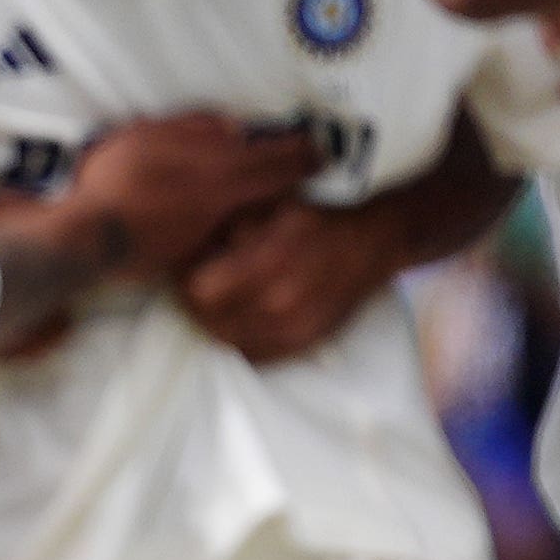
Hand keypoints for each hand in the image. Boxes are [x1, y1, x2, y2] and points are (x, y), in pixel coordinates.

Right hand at [67, 113, 325, 276]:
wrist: (89, 239)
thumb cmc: (115, 181)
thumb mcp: (150, 136)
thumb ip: (194, 129)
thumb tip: (232, 130)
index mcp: (218, 172)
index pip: (276, 160)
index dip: (302, 152)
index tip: (323, 148)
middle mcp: (224, 204)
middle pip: (271, 188)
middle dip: (294, 176)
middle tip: (313, 166)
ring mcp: (209, 231)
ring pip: (251, 209)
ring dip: (266, 198)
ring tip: (278, 186)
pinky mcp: (191, 251)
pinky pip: (224, 227)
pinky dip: (235, 218)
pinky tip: (230, 212)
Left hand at [174, 197, 411, 364]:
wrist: (377, 236)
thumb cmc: (318, 212)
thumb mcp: (270, 204)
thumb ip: (228, 226)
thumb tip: (187, 242)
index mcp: (269, 263)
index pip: (198, 289)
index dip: (184, 277)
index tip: (182, 265)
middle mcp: (281, 302)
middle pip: (207, 320)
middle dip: (194, 301)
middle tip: (194, 282)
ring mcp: (295, 327)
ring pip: (227, 339)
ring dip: (213, 321)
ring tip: (215, 298)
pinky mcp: (306, 341)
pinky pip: (255, 354)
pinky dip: (239, 338)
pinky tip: (239, 316)